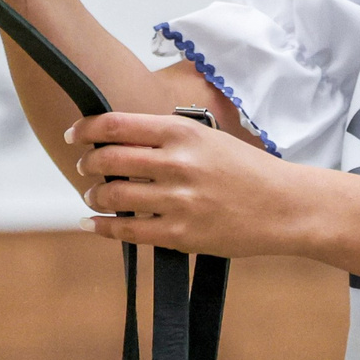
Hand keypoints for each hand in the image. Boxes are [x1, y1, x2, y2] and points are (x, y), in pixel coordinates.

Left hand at [67, 110, 315, 259]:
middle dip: (87, 162)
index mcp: (182, 132)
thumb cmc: (247, 170)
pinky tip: (94, 223)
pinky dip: (104, 227)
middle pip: (108, 159)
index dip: (86, 129)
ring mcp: (177, 201)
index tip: (73, 134)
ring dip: (94, 195)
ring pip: (113, 195)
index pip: (116, 125)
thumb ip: (167, 136)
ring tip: (93, 194)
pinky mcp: (180, 235)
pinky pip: (128, 231)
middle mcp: (176, 163)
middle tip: (83, 165)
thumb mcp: (209, 137)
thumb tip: (120, 138)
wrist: (286, 207)